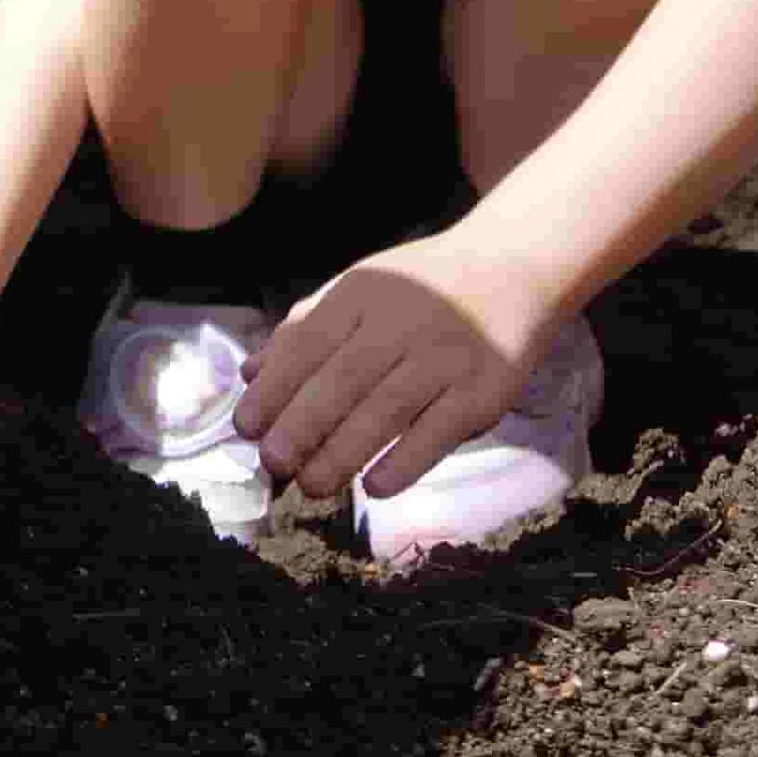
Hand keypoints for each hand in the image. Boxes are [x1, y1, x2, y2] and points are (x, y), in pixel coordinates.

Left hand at [231, 231, 562, 500]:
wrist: (511, 269)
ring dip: (344, 453)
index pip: (309, 342)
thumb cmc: (421, 287)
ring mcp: (445, 357)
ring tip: (312, 485)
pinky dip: (405, 463)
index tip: (245, 427)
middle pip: (343, 379)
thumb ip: (307, 327)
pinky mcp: (484, 390)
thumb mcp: (361, 289)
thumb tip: (250, 375)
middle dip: (302, 425)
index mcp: (363, 292)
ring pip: (386, 410)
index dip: (275, 387)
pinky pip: (438, 432)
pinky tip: (374, 487)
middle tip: (273, 464)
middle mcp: (401, 321)